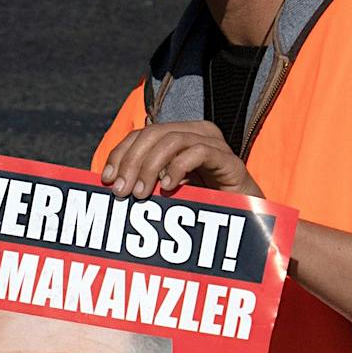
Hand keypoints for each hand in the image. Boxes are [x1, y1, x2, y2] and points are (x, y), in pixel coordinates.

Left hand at [100, 120, 258, 198]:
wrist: (246, 220)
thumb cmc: (202, 206)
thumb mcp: (166, 192)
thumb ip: (144, 181)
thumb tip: (108, 181)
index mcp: (179, 136)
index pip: (141, 135)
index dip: (120, 154)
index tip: (105, 180)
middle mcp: (196, 132)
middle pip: (153, 134)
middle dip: (131, 162)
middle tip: (121, 192)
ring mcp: (214, 144)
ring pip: (172, 140)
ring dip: (150, 167)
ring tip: (141, 194)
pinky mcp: (229, 160)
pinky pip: (199, 152)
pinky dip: (179, 167)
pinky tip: (168, 187)